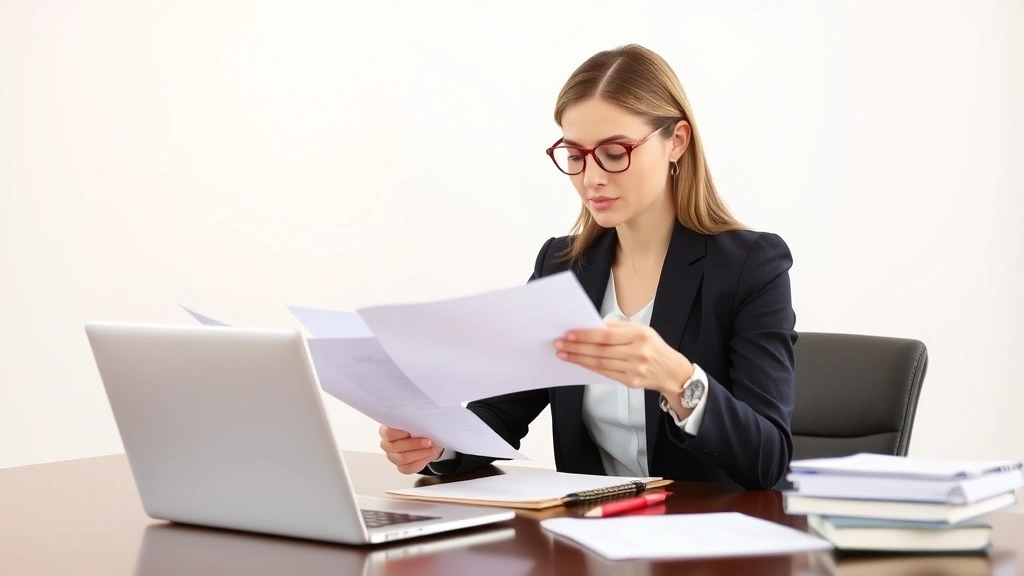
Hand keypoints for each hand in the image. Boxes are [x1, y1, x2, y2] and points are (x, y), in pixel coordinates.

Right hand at [378, 425, 443, 474]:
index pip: (387, 434)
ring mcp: (393, 457)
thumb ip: (414, 421)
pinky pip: (410, 468)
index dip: (397, 434)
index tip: (408, 433)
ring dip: (421, 453)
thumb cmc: (417, 427)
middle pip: (395, 447)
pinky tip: (429, 454)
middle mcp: (387, 445)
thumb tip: (423, 420)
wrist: (425, 439)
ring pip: (403, 458)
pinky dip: (422, 461)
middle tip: (428, 441)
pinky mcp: (402, 467)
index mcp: (386, 431)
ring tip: (433, 448)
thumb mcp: (415, 421)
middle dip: (414, 444)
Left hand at [554, 320, 693, 396]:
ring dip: (579, 358)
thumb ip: (618, 329)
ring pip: (600, 363)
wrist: (672, 371)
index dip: (586, 335)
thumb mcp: (641, 330)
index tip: (569, 333)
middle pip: (600, 350)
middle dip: (577, 347)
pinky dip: (589, 367)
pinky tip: (579, 362)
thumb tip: (591, 327)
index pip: (606, 335)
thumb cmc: (653, 347)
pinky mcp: (630, 381)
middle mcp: (638, 352)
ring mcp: (634, 369)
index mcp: (640, 335)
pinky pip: (605, 373)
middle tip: (559, 344)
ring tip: (564, 353)